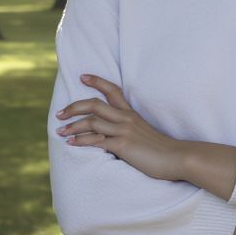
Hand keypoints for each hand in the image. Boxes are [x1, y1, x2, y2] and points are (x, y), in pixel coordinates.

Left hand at [56, 75, 181, 180]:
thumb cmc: (161, 149)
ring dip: (72, 126)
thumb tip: (113, 135)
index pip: (113, 90)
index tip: (83, 77)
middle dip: (73, 107)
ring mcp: (124, 131)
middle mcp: (126, 118)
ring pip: (91, 122)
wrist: (176, 157)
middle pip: (94, 104)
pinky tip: (71, 143)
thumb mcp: (144, 134)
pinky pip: (96, 140)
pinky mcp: (122, 145)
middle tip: (59, 113)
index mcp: (131, 113)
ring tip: (60, 132)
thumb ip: (129, 130)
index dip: (97, 81)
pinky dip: (81, 141)